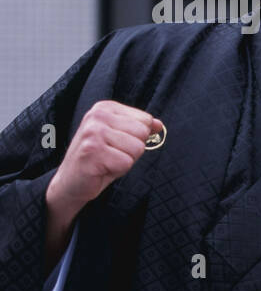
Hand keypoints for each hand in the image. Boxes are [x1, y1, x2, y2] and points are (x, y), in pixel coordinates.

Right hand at [44, 101, 162, 269]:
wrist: (71, 183)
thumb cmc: (99, 160)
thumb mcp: (121, 139)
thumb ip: (139, 129)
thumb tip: (158, 124)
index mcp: (104, 108)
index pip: (145, 119)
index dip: (136, 138)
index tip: (116, 144)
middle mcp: (97, 116)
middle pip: (142, 133)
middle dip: (132, 150)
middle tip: (111, 155)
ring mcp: (93, 133)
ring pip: (137, 148)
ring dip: (125, 160)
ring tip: (106, 162)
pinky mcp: (92, 151)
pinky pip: (126, 162)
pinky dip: (118, 170)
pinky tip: (101, 169)